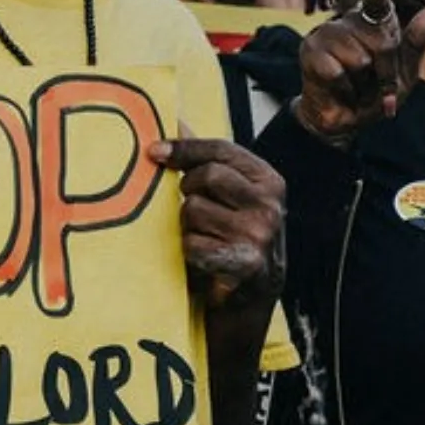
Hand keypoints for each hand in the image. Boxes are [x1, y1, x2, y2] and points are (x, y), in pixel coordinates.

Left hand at [149, 136, 284, 308]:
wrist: (248, 303)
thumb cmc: (235, 241)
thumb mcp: (231, 196)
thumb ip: (208, 161)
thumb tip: (178, 121)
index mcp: (269, 181)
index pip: (222, 149)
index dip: (184, 148)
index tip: (154, 151)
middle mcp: (270, 205)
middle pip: (206, 176)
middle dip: (188, 192)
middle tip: (193, 209)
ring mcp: (260, 235)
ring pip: (194, 211)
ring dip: (188, 226)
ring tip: (205, 239)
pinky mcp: (245, 263)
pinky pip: (192, 243)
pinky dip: (190, 252)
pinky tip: (204, 260)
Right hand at [295, 0, 424, 146]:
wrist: (346, 121)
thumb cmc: (376, 92)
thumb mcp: (404, 71)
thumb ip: (416, 40)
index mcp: (372, 20)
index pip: (378, 3)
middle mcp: (348, 20)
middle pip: (381, 42)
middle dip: (386, 72)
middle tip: (376, 84)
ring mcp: (326, 32)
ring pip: (360, 60)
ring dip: (363, 84)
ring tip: (355, 86)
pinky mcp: (310, 51)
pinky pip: (338, 74)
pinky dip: (346, 91)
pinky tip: (340, 91)